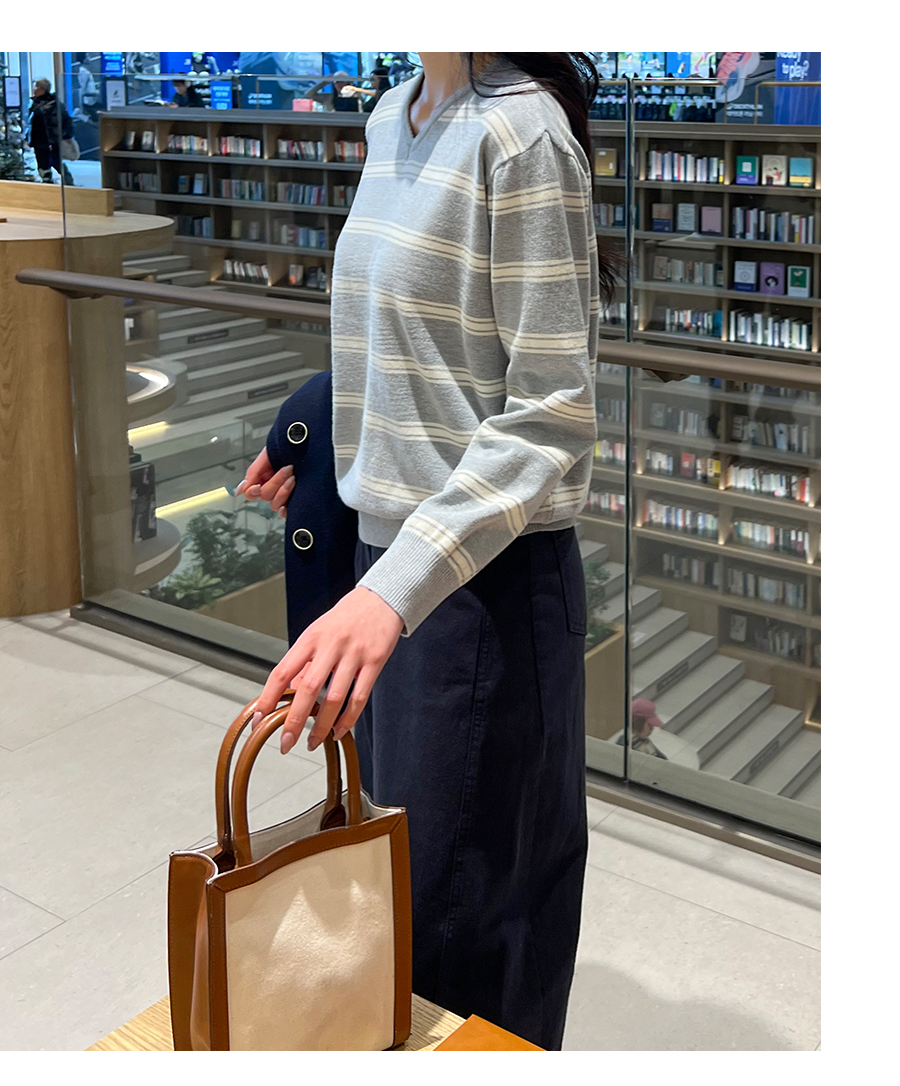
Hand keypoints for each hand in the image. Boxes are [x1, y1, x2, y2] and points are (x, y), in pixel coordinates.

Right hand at [235, 446, 294, 517]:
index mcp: (262, 478)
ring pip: (275, 505)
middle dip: (275, 482)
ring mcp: (282, 496)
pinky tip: (291, 502)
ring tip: (294, 477)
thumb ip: (253, 472)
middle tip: (287, 469)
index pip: (250, 493)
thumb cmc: (289, 448)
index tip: (257, 486)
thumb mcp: (268, 455)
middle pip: (264, 496)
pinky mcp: (294, 502)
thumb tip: (240, 490)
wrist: (307, 445)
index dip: (252, 492)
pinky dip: (286, 510)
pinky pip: (286, 513)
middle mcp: (271, 488)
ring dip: (284, 491)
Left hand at [251, 586, 403, 752]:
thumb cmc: (345, 618)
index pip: (282, 671)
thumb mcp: (318, 634)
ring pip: (334, 698)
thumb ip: (304, 663)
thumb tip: (288, 693)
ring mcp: (354, 654)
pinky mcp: (374, 662)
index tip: (259, 719)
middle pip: (307, 688)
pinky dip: (348, 719)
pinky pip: (359, 697)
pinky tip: (339, 731)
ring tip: (313, 742)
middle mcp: (330, 645)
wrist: (381, 599)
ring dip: (322, 726)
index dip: (268, 698)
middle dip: (294, 721)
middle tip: (286, 743)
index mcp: (310, 638)